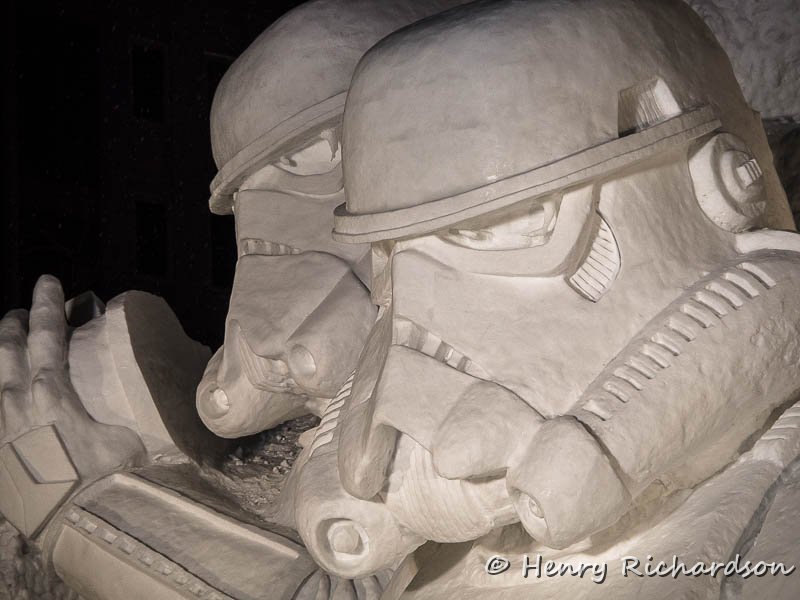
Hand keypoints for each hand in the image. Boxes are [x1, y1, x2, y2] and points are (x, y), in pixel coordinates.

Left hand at [1, 275, 145, 479]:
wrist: (71, 523)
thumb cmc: (104, 477)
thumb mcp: (124, 435)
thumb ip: (124, 410)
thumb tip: (151, 395)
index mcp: (51, 390)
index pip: (45, 334)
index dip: (46, 305)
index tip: (48, 282)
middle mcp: (17, 402)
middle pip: (6, 349)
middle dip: (13, 324)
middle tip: (21, 311)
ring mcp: (0, 427)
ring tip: (4, 342)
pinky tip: (3, 396)